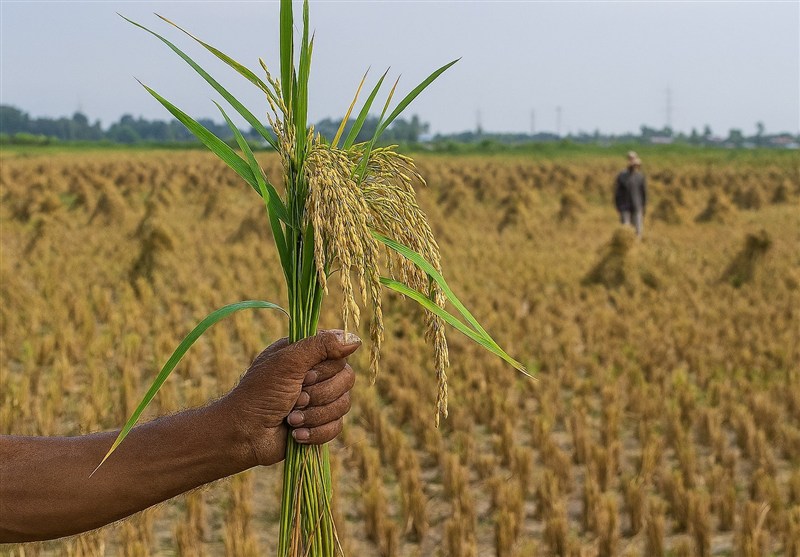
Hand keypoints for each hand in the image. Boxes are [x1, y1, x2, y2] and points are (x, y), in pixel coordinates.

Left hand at [218, 330, 359, 466]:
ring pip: (343, 405)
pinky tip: (295, 434)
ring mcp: (319, 400)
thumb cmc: (260, 393)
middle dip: (319, 395)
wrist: (244, 433)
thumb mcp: (288, 362)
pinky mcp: (319, 423)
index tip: (305, 376)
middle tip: (295, 399)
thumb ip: (321, 346)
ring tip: (291, 419)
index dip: (326, 370)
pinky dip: (315, 433)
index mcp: (307, 354)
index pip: (340, 355)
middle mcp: (316, 374)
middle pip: (347, 380)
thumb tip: (355, 339)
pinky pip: (336, 427)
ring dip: (315, 415)